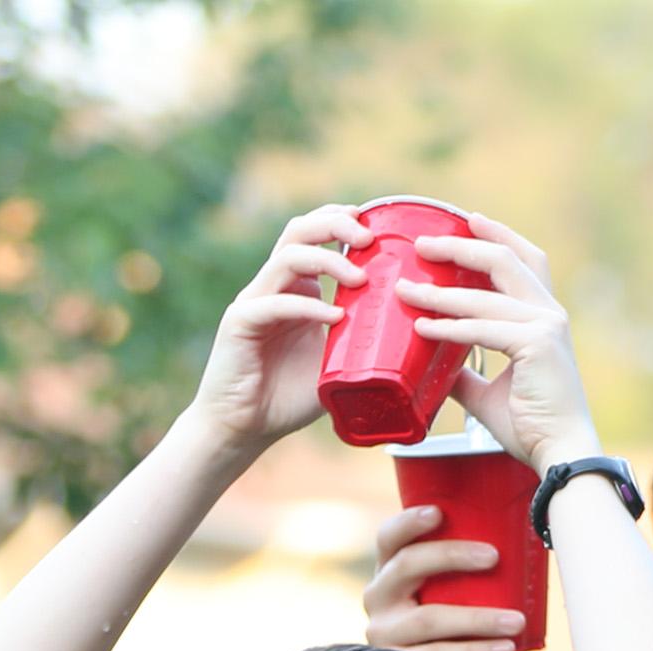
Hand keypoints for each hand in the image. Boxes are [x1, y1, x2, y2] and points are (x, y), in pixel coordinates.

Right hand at [176, 206, 371, 456]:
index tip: (375, 224)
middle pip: (299, 230)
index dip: (340, 220)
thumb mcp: (336, 362)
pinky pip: (276, 303)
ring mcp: (254, 301)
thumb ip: (360, 341)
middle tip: (369, 239)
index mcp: (295, 288)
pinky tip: (335, 318)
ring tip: (360, 279)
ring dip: (328, 261)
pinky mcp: (239, 323)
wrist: (244, 428)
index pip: (313, 234)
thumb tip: (413, 334)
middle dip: (335, 224)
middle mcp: (273, 286)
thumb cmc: (288, 396)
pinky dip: (309, 306)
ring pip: (288, 257)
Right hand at [359, 505, 524, 650]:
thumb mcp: (455, 597)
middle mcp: (378, 599)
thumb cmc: (454, 631)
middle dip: (452, 556)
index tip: (438, 512)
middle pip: (407, 565)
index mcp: (389, 572)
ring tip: (517, 620)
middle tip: (494, 556)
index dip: (408, 523)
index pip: (389, 539)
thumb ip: (471, 575)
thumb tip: (526, 541)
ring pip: (428, 618)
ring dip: (478, 618)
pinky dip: (476, 650)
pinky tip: (506, 648)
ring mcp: (383, 635)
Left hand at [395, 210, 602, 465]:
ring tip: (404, 288)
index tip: (467, 220)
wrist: (560, 454)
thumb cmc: (531, 426)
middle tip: (421, 244)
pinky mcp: (537, 345)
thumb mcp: (489, 392)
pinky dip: (448, 326)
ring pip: (484, 294)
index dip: (497, 236)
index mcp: (545, 317)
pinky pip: (481, 329)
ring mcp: (546, 326)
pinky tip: (421, 326)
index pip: (525, 260)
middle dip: (461, 246)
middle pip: (504, 261)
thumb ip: (464, 372)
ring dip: (439, 291)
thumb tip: (431, 366)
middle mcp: (549, 313)